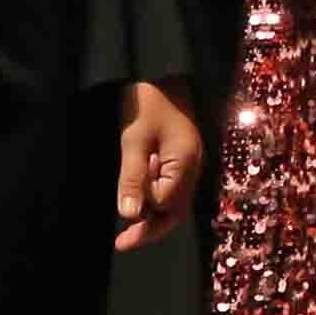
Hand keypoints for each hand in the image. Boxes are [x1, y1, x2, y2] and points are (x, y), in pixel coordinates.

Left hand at [114, 79, 201, 250]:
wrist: (160, 70)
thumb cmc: (146, 102)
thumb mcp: (134, 138)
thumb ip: (132, 177)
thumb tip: (129, 216)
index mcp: (185, 162)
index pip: (167, 204)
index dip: (146, 212)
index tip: (123, 219)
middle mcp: (193, 167)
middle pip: (176, 210)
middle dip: (151, 228)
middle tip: (122, 244)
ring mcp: (190, 162)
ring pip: (174, 201)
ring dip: (152, 215)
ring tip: (127, 229)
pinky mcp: (182, 157)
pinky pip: (172, 187)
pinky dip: (155, 198)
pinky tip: (139, 197)